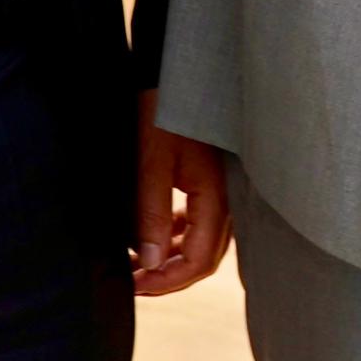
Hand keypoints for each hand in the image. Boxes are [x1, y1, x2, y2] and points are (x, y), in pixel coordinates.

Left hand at [132, 93, 231, 296]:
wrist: (177, 75)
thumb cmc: (164, 114)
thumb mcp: (151, 165)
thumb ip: (151, 215)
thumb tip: (148, 262)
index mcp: (216, 197)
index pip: (199, 260)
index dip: (168, 280)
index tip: (136, 286)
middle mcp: (225, 198)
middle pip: (204, 256)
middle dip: (170, 276)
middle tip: (135, 283)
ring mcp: (219, 189)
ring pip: (200, 240)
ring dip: (171, 257)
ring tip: (138, 265)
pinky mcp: (208, 180)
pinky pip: (197, 220)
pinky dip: (175, 236)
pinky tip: (153, 236)